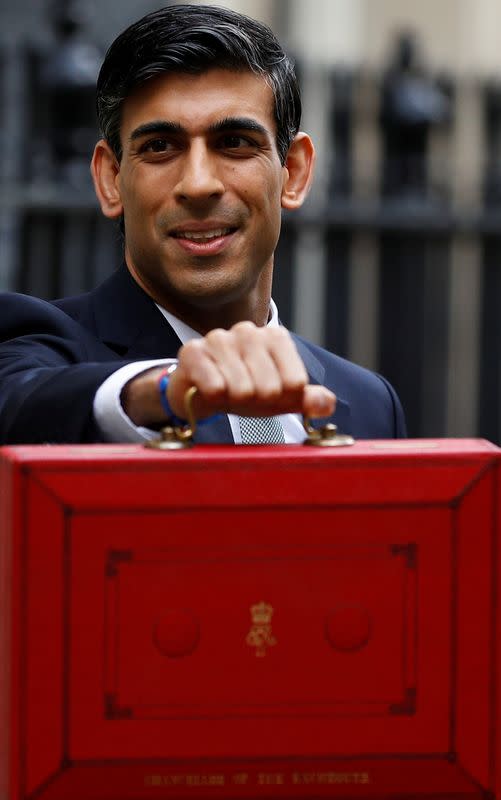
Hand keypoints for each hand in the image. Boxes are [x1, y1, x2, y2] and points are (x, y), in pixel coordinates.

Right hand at [166, 322, 334, 420]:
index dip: (283, 399)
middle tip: (243, 394)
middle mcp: (248, 330)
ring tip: (226, 391)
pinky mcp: (193, 351)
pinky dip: (213, 398)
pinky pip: (215, 388)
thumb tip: (326, 404)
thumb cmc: (244, 391)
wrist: (197, 391)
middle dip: (257, 401)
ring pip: (242, 390)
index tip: (269, 394)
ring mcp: (219, 338)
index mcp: (275, 337)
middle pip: (270, 389)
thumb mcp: (280, 398)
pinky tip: (207, 388)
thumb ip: (308, 400)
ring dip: (234, 400)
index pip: (296, 383)